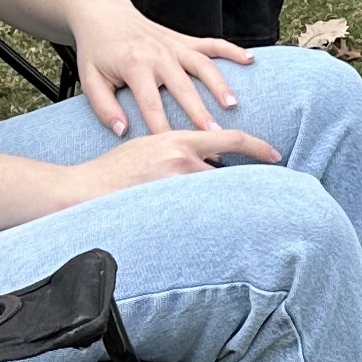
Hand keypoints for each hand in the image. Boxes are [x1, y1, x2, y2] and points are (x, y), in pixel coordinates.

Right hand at [57, 122, 279, 199]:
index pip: (230, 138)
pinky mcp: (166, 205)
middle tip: (258, 196)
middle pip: (227, 172)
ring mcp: (175, 183)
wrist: (85, 189)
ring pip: (213, 192)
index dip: (258, 146)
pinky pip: (196, 211)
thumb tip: (204, 159)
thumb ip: (179, 149)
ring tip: (220, 213)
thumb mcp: (149, 146)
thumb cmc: (114, 169)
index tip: (276, 154)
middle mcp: (181, 158)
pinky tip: (199, 223)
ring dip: (217, 201)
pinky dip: (202, 214)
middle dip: (238, 184)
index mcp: (178, 139)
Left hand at [74, 5, 252, 134]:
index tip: (176, 150)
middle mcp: (158, 54)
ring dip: (220, 84)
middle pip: (183, 88)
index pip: (151, 104)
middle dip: (199, 112)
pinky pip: (212, 43)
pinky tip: (250, 61)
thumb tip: (123, 131)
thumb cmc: (96, 52)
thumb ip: (104, 108)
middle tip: (215, 134)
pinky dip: (232, 50)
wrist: (103, 14)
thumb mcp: (90, 80)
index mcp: (134, 66)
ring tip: (233, 105)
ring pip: (203, 65)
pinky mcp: (184, 39)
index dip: (164, 128)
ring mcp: (174, 45)